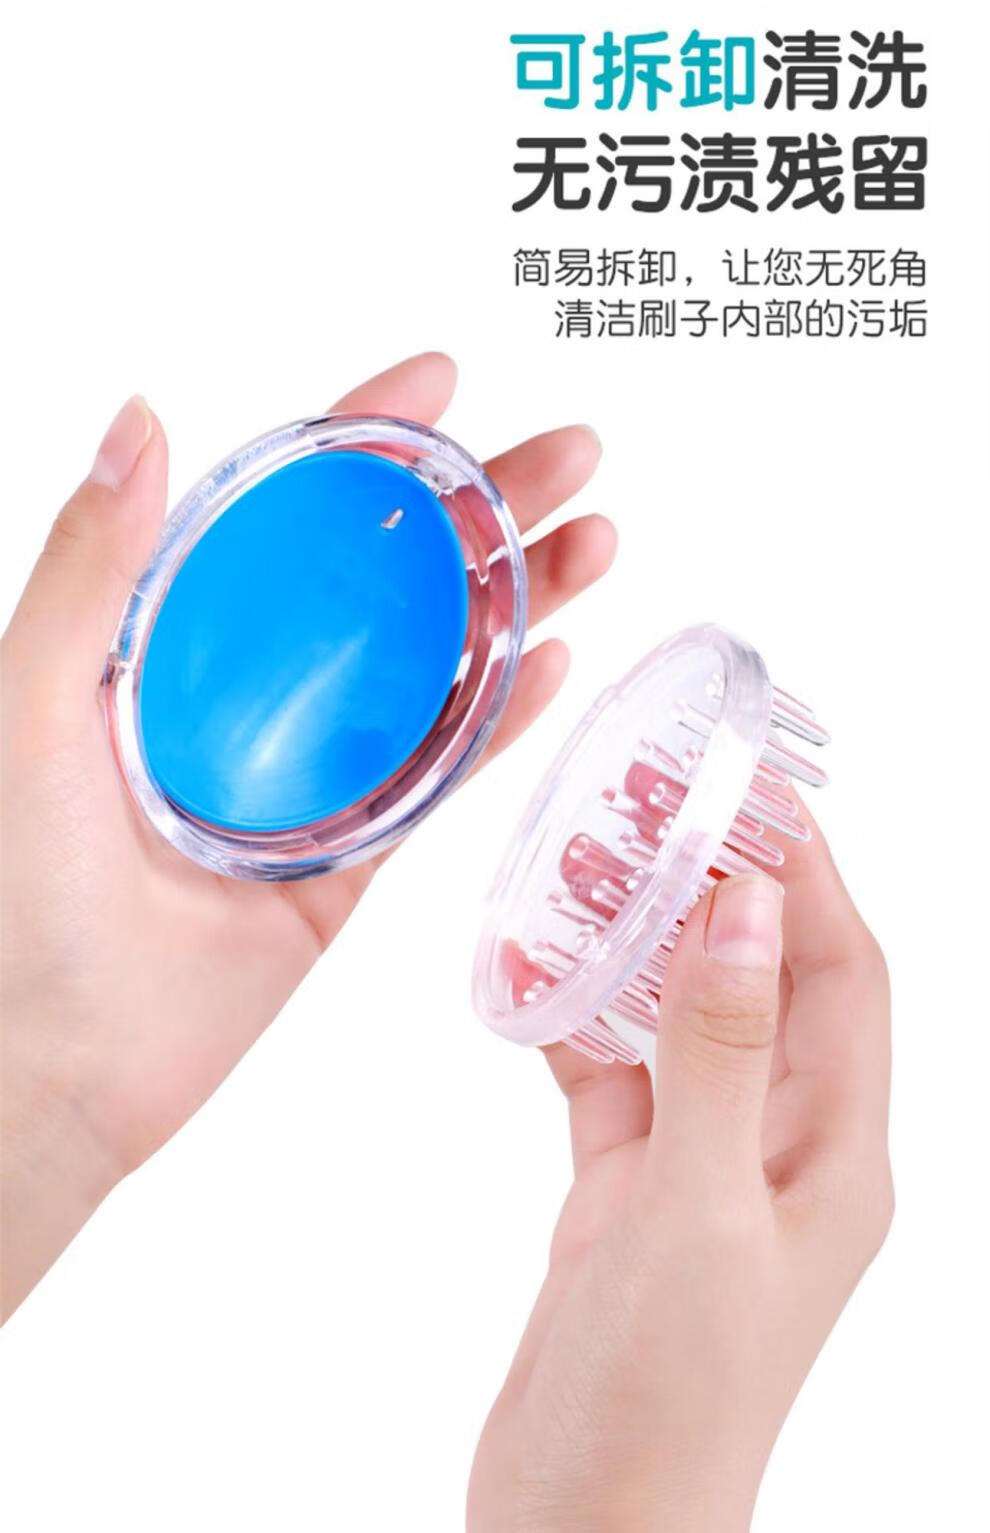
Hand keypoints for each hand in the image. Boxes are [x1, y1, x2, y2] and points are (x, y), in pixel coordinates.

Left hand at [0, 353, 615, 1318]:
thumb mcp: (35, 709)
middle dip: (483, 508)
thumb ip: (92, 570)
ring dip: (518, 599)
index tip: (441, 385)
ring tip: (598, 542)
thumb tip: (140, 421)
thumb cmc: (18, 898)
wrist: (61, 1069)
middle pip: (388, 576)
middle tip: (570, 456)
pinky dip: (502, 720)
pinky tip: (557, 662)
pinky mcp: (355, 855)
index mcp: (178, 639)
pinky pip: (440, 775)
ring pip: (435, 665)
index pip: (287, 512)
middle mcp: (256, 689)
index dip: (366, 440)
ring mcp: (315, 769)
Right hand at [468, 831, 891, 1532]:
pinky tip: (533, 975)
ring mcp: (702, 1173)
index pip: (845, 978)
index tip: (758, 789)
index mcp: (834, 1158)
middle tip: (656, 803)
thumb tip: (750, 909)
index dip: (813, 876)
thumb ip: (719, 1059)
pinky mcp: (630, 1196)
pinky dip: (577, 1020)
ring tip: (590, 863)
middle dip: (721, 890)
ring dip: (645, 945)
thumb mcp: (697, 1216)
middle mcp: (780, 1153)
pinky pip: (613, 1079)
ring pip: (683, 1022)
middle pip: (766, 984)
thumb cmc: (665, 1404)